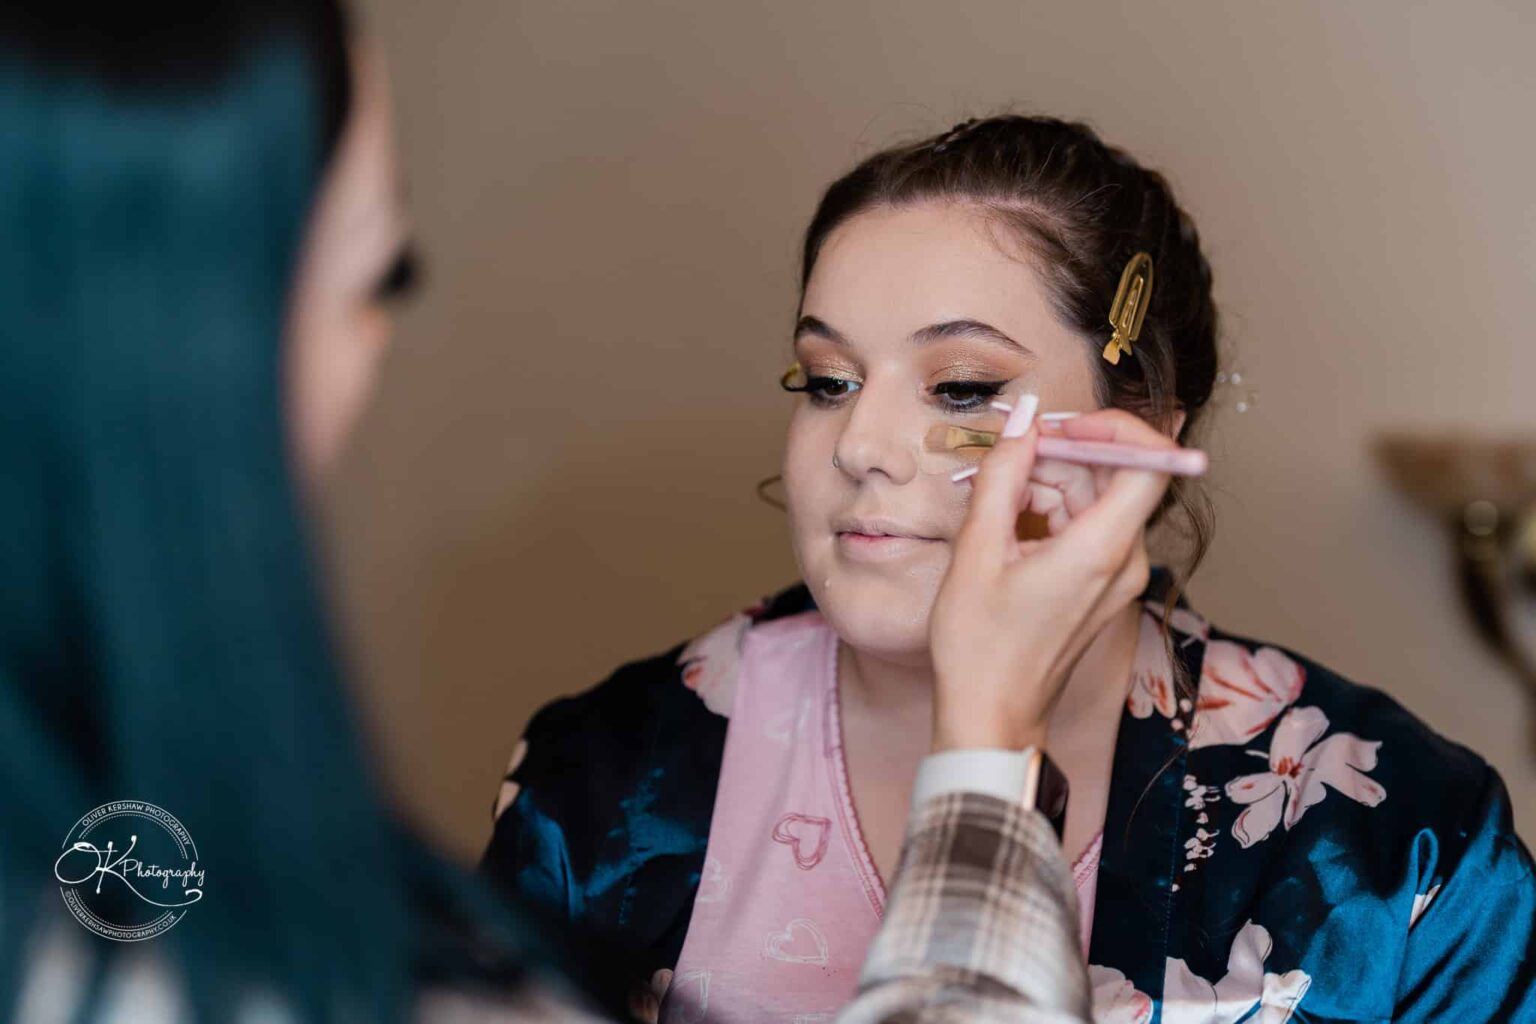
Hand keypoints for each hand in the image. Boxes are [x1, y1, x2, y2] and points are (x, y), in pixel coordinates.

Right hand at [928, 406, 1176, 751]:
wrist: (989, 717)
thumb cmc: (979, 647)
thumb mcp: (976, 550)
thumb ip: (1002, 475)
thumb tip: (1023, 419)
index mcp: (1101, 551)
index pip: (1150, 463)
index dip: (1113, 429)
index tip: (1060, 424)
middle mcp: (1124, 562)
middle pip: (1115, 476)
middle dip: (1062, 454)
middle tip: (1004, 458)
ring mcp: (1117, 577)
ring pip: (1096, 498)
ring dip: (1048, 484)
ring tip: (992, 502)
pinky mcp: (1102, 586)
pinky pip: (1087, 526)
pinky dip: (1050, 512)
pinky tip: (1005, 526)